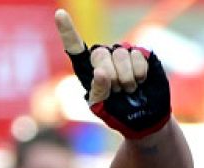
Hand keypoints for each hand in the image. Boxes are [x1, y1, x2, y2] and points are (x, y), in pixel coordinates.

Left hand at [56, 10, 170, 138]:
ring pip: (120, 55)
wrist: (143, 117)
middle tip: (117, 90)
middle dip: (110, 77)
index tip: (59, 14)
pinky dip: (139, 73)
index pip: (75, 47)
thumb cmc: (117, 112)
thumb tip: (101, 72)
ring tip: (129, 88)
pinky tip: (140, 81)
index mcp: (88, 68)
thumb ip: (98, 91)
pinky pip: (137, 56)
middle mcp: (104, 56)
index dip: (67, 30)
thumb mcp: (101, 107)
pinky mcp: (140, 54)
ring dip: (126, 78)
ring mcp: (122, 53)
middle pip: (99, 54)